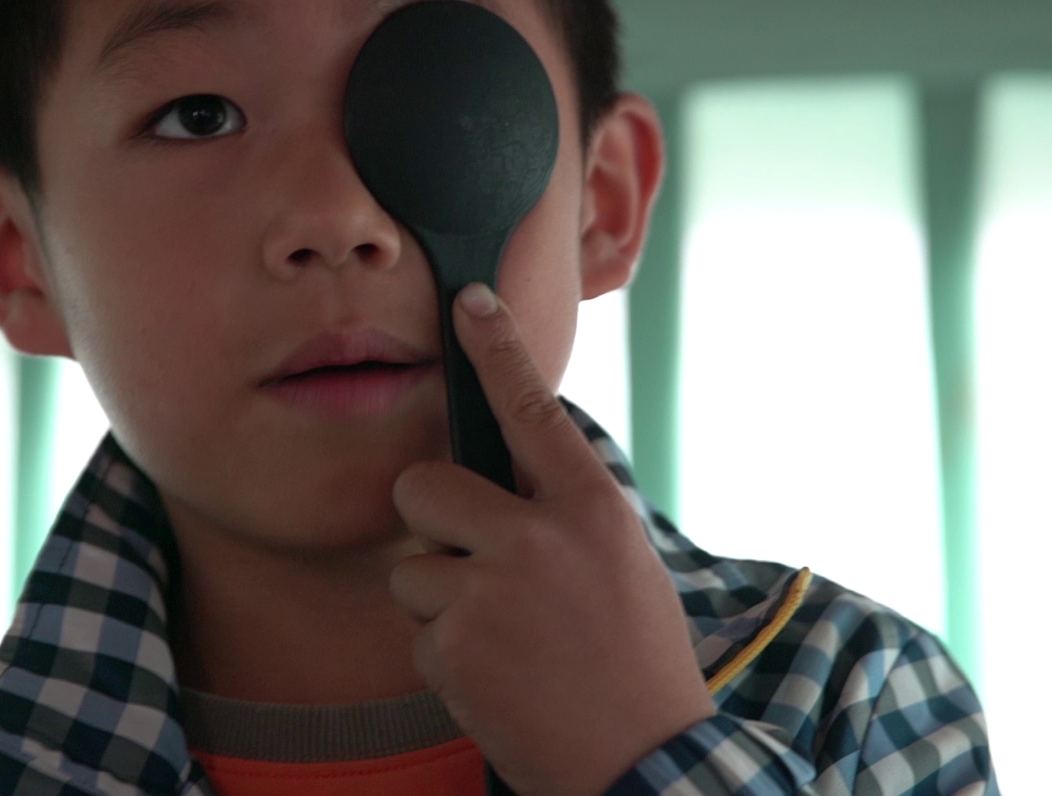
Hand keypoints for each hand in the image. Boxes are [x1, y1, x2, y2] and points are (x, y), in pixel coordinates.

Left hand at [390, 282, 715, 795]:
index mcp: (591, 507)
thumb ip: (561, 512)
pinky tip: (500, 678)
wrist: (641, 761)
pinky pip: (418, 632)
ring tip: (506, 639)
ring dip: (443, 601)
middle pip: (422, 487)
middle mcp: (537, 538)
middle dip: (431, 522)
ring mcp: (490, 593)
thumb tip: (499, 479)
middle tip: (468, 558)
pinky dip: (449, 656)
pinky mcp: (454, 649)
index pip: (533, 408)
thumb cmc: (636, 659)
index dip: (497, 349)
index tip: (469, 301)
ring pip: (410, 568)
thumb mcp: (620, 560)